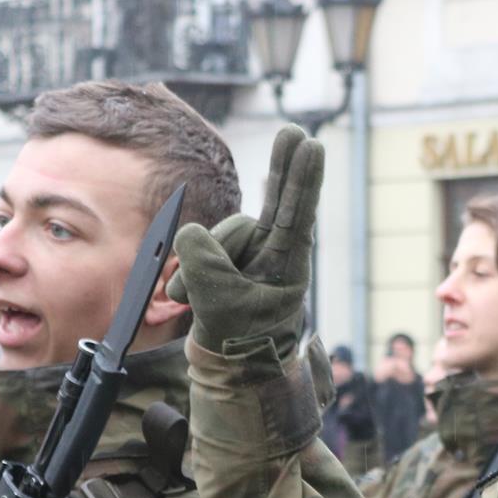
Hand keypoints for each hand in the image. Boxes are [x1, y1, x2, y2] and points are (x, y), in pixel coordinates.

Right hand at [167, 124, 324, 357]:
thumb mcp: (221, 303)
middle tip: (294, 130)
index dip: (302, 180)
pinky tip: (185, 299)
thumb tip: (193, 232)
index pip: (296, 215)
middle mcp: (272, 254)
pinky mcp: (226, 259)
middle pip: (269, 207)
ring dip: (200, 268)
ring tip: (194, 303)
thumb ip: (205, 262)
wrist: (229, 367)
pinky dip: (189, 273)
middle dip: (283, 169)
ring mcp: (250, 255)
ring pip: (219, 235)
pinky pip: (201, 247)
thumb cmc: (240, 340)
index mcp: (287, 267)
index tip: (313, 144)